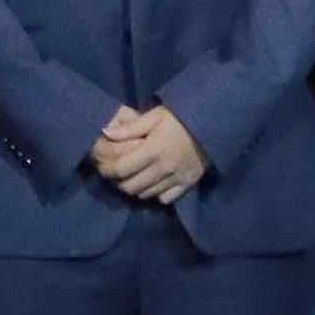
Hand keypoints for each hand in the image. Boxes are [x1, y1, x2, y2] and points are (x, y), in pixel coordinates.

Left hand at [85, 103, 206, 204]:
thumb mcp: (154, 116)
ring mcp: (176, 178)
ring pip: (146, 194)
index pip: (122, 168)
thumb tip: (105, 133)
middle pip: (131, 186)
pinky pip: (164, 198)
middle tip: (115, 174)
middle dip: (118, 182)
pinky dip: (154, 194)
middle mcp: (163, 168)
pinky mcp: (187, 184)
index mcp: (153, 150)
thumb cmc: (180, 118)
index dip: (107, 170)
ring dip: (134, 188)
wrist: (212, 126)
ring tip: (131, 178)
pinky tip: (151, 183)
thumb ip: (130, 127)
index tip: (101, 167)